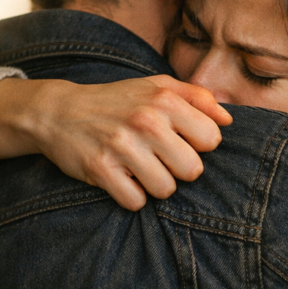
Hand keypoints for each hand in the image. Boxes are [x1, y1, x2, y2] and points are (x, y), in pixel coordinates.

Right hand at [0, 74, 233, 210]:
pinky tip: (121, 178)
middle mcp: (147, 120)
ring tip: (138, 168)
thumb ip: (197, 97)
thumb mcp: (157, 86)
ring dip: (153, 185)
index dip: (197, 145)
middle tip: (158, 159)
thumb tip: (228, 119)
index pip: (211, 139)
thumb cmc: (117, 102)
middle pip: (192, 170)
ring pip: (165, 190)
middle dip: (177, 170)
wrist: (59, 111)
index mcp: (165, 99)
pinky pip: (135, 202)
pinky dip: (130, 196)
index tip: (178, 141)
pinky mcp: (101, 169)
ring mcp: (123, 146)